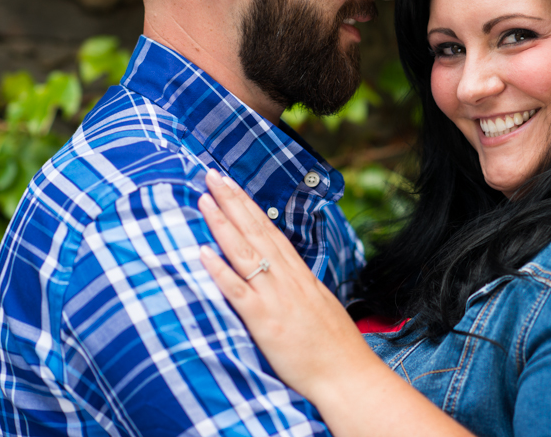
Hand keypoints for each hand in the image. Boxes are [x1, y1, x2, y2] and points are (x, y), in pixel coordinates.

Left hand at [198, 169, 474, 436]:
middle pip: (257, 232)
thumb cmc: (333, 347)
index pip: (270, 231)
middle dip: (233, 201)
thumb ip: (299, 289)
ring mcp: (276, 298)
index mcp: (300, 276)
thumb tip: (284, 277)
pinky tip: (202, 252)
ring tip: (204, 199)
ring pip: (246, 253)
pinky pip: (238, 292)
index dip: (249, 207)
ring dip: (223, 224)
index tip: (231, 185)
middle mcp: (288, 280)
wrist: (347, 374)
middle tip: (212, 175)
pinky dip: (220, 270)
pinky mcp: (265, 322)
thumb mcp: (319, 307)